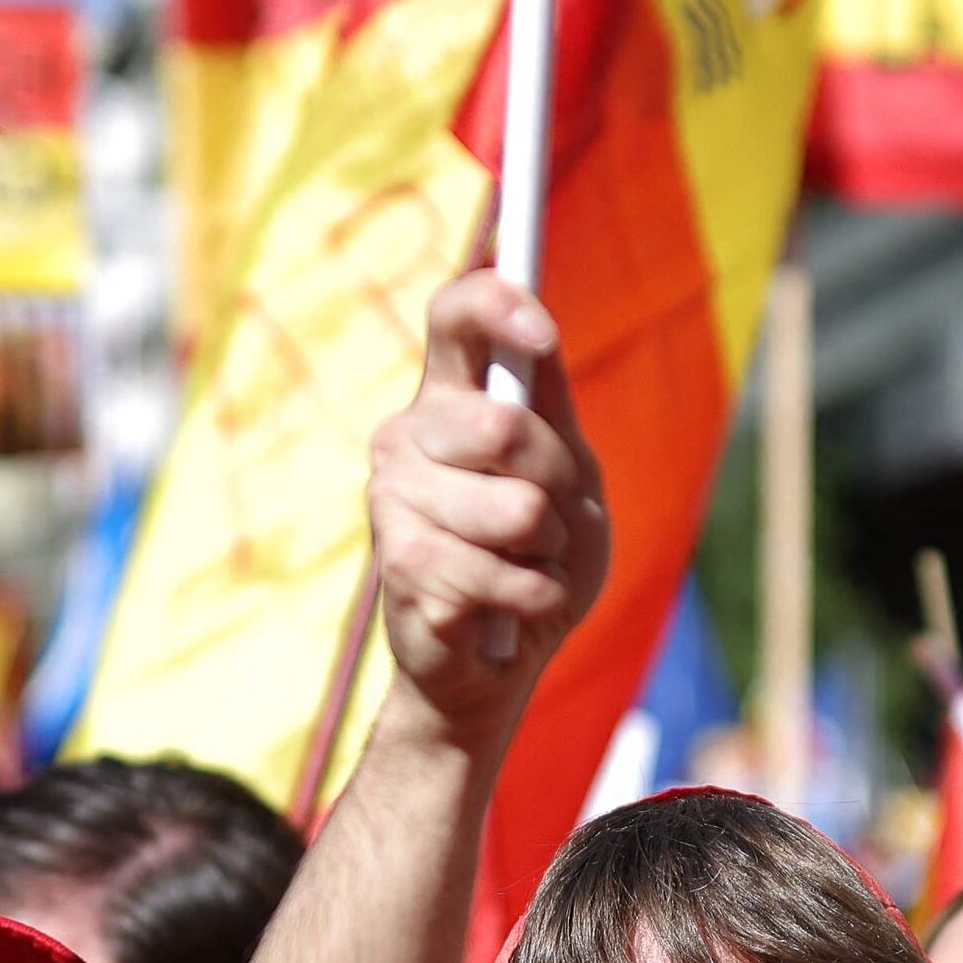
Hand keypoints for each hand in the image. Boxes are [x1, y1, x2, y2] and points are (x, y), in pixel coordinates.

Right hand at [371, 271, 607, 736]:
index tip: (543, 333)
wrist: (505, 656)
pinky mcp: (398, 562)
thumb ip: (551, 410)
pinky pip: (503, 573)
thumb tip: (538, 340)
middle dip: (558, 482)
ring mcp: (392, 497)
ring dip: (549, 550)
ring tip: (525, 562)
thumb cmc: (540, 554)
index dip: (497, 307)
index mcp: (452, 396)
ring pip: (516, 509)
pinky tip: (509, 603)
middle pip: (503, 426)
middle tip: (552, 515)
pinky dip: (534, 596)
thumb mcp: (570, 475)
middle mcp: (407, 433)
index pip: (455, 315)